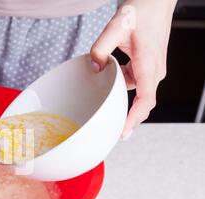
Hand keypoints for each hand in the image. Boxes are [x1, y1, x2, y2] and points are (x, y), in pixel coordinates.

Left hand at [91, 0, 176, 138]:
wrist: (155, 1)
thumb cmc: (140, 11)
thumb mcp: (115, 27)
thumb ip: (100, 49)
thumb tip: (94, 69)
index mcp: (148, 64)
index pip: (145, 99)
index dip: (134, 119)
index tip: (123, 132)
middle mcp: (154, 70)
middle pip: (143, 103)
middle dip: (128, 119)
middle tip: (110, 133)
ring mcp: (153, 69)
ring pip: (139, 94)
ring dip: (124, 102)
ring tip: (107, 113)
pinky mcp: (148, 67)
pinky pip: (136, 84)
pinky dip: (124, 89)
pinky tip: (111, 87)